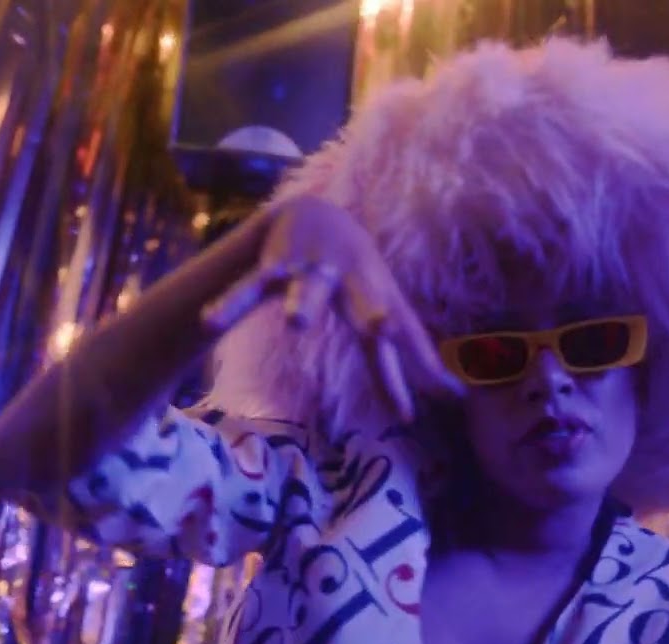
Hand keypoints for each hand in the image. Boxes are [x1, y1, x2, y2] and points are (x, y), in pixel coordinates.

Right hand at [201, 196, 463, 420]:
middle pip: (362, 300)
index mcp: (377, 295)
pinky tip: (210, 323)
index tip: (418, 408)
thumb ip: (411, 356)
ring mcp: (308, 270)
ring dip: (302, 302)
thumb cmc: (357, 274)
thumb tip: (457, 397)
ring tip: (297, 324)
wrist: (311, 211)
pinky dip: (229, 304)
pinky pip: (247, 288)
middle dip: (370, 313)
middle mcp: (348, 281)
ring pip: (304, 287)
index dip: (410, 367)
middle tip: (381, 328)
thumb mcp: (385, 309)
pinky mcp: (271, 265)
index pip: (399, 338)